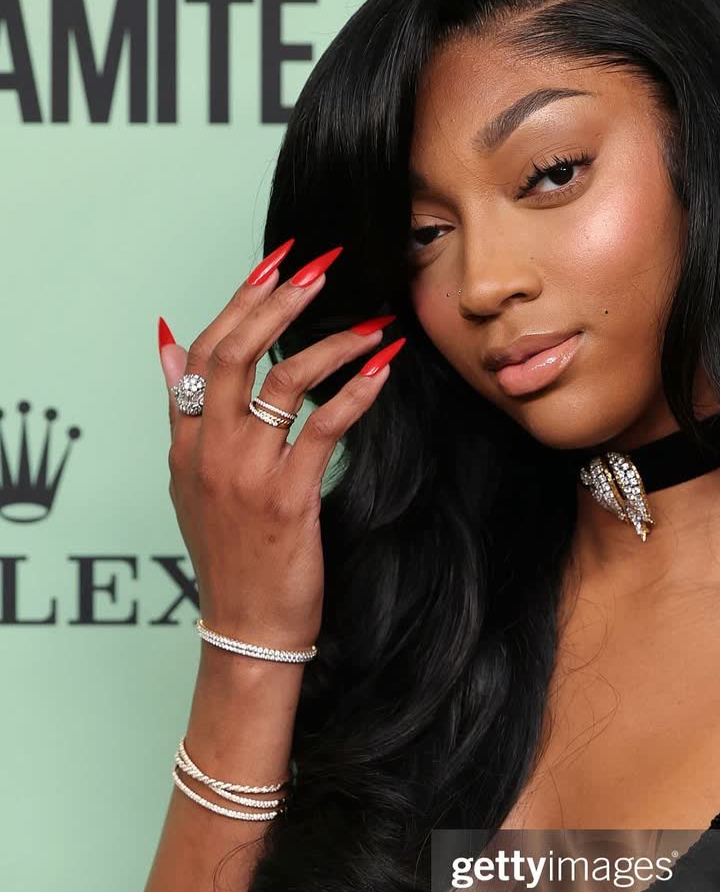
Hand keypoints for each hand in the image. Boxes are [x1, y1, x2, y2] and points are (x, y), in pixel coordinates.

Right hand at [158, 242, 404, 650]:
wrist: (247, 627)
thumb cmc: (233, 558)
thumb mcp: (191, 484)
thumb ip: (184, 414)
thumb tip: (166, 346)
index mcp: (186, 444)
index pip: (201, 353)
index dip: (238, 302)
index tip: (274, 264)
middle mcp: (209, 451)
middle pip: (233, 353)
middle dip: (278, 302)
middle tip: (319, 268)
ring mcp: (245, 474)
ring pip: (281, 381)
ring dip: (330, 342)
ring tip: (370, 322)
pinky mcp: (287, 499)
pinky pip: (323, 428)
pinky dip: (355, 392)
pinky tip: (381, 371)